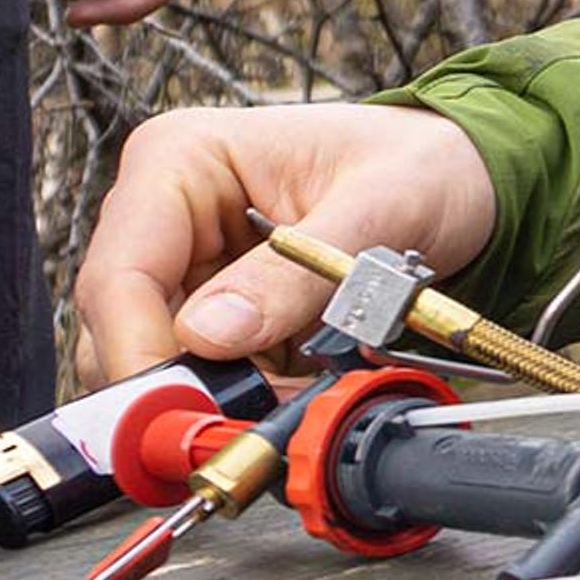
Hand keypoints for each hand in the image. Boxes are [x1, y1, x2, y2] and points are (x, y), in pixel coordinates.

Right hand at [69, 100, 497, 387]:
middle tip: (255, 419)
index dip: (139, 356)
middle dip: (187, 387)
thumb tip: (210, 335)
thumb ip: (294, 273)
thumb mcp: (378, 208)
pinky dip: (247, 395)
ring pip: (158, 363)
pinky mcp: (214, 308)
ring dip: (222, 395)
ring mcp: (186, 264)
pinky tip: (301, 386)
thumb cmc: (421, 164)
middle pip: (124, 330)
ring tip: (301, 393)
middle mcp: (164, 213)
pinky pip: (205, 374)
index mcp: (179, 160)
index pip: (118, 276)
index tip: (181, 413)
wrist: (460, 176)